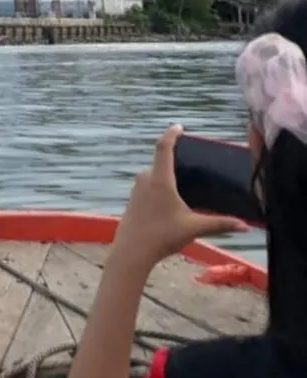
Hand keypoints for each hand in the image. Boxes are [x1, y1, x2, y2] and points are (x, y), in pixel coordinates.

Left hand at [112, 124, 247, 269]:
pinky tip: (173, 197)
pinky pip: (149, 183)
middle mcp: (145, 178)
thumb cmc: (162, 236)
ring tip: (188, 180)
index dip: (171, 134)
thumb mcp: (194, 228)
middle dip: (177, 159)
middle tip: (196, 161)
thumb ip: (220, 224)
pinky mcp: (133, 197)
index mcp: (160, 180)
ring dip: (169, 174)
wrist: (132, 251)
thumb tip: (245, 226)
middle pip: (161, 162)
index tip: (179, 126)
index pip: (164, 148)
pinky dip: (161, 184)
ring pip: (155, 174)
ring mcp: (137, 188)